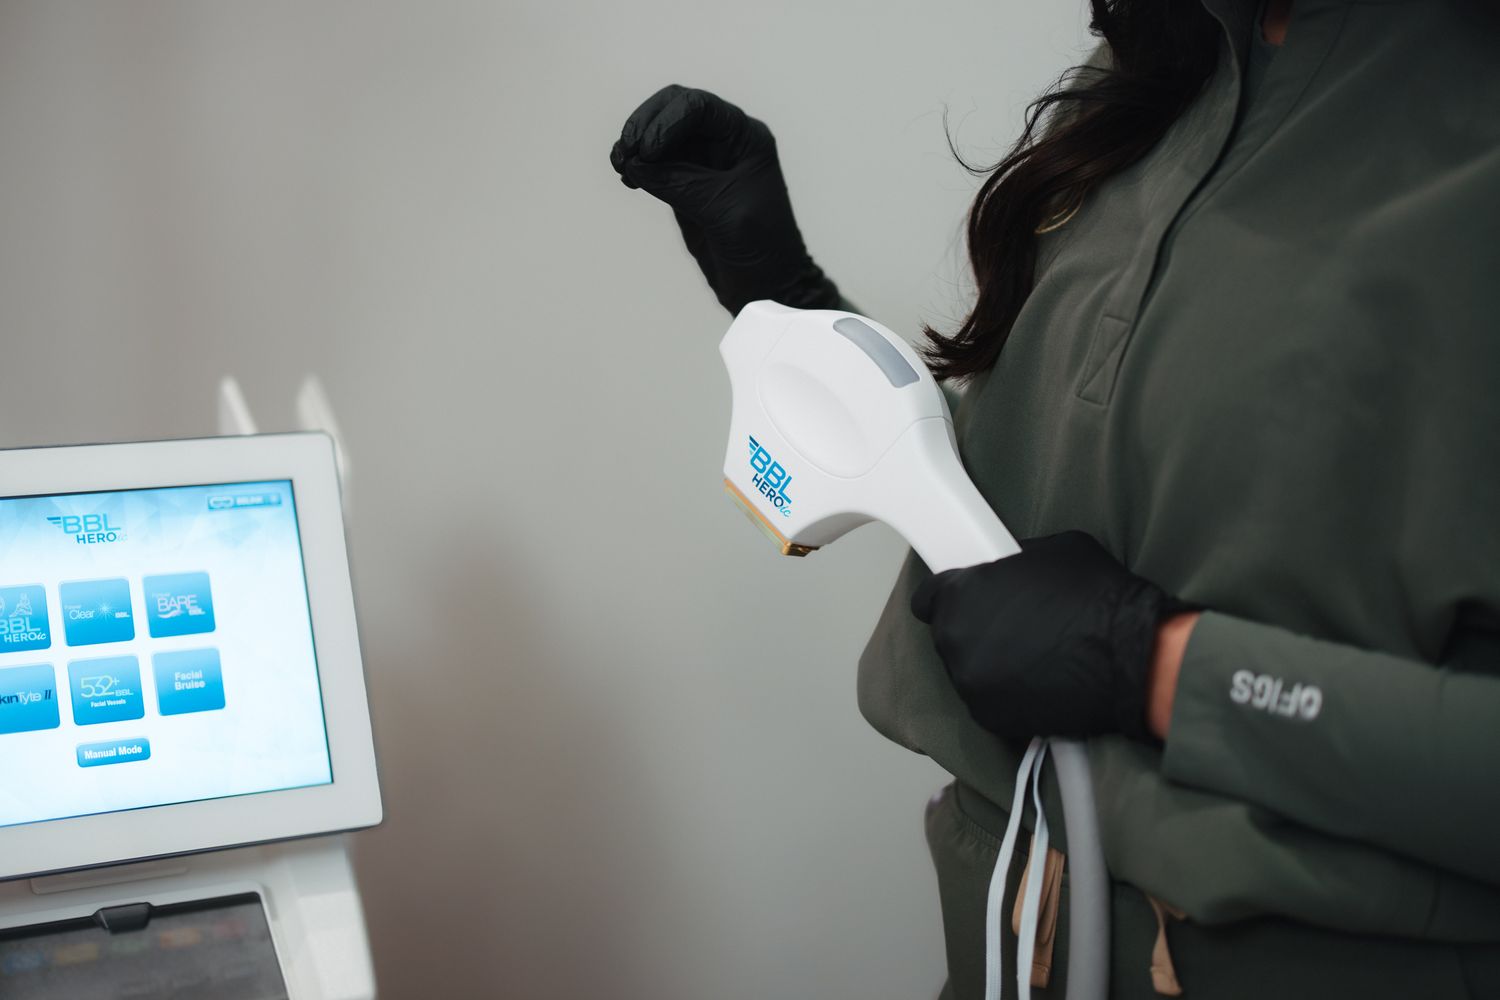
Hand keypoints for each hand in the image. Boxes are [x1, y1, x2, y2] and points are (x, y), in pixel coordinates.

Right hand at [609, 85, 839, 314]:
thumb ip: (681, 184)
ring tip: (620, 165)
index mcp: (745, 138)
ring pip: (661, 135)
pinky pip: (655, 164)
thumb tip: (636, 164)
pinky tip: (627, 177)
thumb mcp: (723, 211)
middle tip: (626, 152)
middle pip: (674, 109)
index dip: (667, 121)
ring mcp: (703, 163)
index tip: (647, 150)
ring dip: (636, 145)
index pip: (699, 108)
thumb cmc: (762, 246)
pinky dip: (638, 165)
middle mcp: (724, 142)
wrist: (766, 286)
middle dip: (646, 125)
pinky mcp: (685, 186)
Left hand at [911, 531, 1195, 740]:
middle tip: (1016, 628)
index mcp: (960, 595)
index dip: (949, 598)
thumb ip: (1014, 563)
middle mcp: (956, 641)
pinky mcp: (991, 718)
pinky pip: (989, 701)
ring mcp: (970, 684)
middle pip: (951, 635)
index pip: (927, 598)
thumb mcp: (1052, 551)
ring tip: (1034, 657)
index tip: (967, 601)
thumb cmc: (1097, 596)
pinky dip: (1007, 694)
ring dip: (990, 664)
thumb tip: (1007, 570)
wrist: (1132, 658)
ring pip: (969, 670)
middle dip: (976, 630)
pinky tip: (1039, 681)